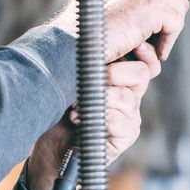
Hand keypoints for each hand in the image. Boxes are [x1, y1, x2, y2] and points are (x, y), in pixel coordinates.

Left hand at [24, 43, 161, 189]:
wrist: (48, 148)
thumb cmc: (54, 110)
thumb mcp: (67, 81)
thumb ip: (84, 64)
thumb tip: (87, 42)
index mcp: (119, 77)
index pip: (142, 59)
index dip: (138, 51)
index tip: (118, 45)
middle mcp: (129, 94)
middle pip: (140, 74)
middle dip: (111, 73)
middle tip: (87, 81)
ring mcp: (130, 116)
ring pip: (127, 97)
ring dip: (98, 99)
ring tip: (76, 105)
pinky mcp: (126, 135)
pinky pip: (122, 121)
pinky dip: (99, 119)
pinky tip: (78, 119)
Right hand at [53, 0, 189, 62]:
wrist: (71, 42)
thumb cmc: (83, 28)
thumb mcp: (102, 1)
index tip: (170, 3)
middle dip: (173, 10)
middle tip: (162, 32)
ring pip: (179, 5)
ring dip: (171, 27)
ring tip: (157, 44)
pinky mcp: (151, 6)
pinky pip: (176, 22)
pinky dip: (168, 40)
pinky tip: (156, 51)